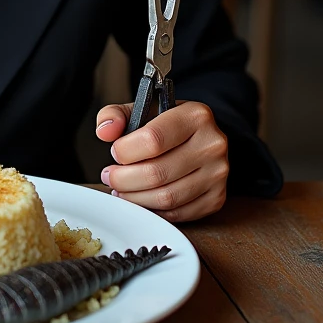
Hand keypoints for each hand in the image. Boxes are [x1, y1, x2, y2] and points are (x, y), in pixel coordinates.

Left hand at [95, 101, 228, 221]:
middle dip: (124, 179)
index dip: (125, 151)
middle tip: (110, 176)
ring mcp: (218, 174)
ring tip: (121, 189)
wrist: (199, 137)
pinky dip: (153, 210)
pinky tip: (140, 199)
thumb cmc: (166, 124)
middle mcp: (212, 144)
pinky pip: (178, 213)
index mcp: (195, 115)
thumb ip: (115, 115)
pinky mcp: (217, 198)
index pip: (153, 140)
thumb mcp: (141, 109)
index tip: (115, 152)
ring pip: (167, 198)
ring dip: (135, 198)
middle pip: (158, 173)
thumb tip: (105, 132)